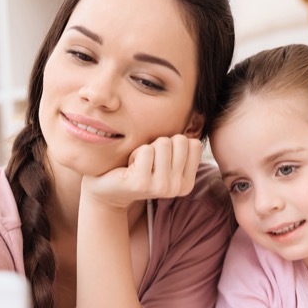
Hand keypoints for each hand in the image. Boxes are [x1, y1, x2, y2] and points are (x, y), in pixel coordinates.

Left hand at [82, 135, 201, 208]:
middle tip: (148, 161)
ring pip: (163, 143)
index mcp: (187, 183)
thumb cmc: (139, 166)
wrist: (109, 189)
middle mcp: (177, 187)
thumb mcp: (166, 159)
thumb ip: (182, 147)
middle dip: (161, 144)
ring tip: (139, 164)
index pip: (194, 143)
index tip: (161, 158)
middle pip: (179, 140)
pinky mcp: (142, 184)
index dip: (174, 143)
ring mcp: (161, 187)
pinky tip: (130, 167)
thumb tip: (198, 118)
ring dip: (147, 148)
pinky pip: (146, 150)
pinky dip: (135, 153)